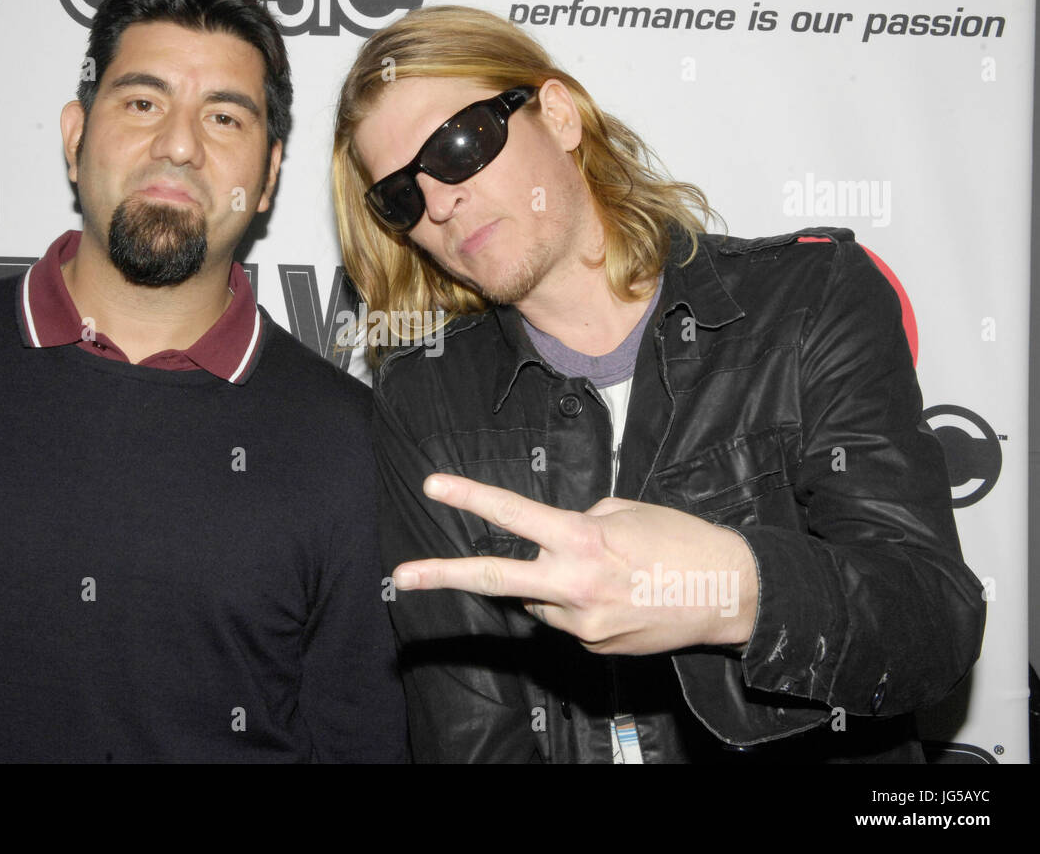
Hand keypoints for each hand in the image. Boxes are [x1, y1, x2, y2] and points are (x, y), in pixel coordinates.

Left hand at [392, 473, 759, 654]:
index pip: (514, 514)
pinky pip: (567, 619)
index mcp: (582, 538)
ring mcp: (581, 621)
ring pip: (539, 599)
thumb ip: (578, 522)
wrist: (731, 594)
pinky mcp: (593, 644)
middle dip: (443, 576)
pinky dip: (579, 605)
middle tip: (401, 577)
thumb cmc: (681, 542)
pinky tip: (617, 596)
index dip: (470, 497)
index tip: (433, 486)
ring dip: (553, 585)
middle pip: (495, 579)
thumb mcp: (626, 512)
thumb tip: (551, 539)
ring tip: (608, 575)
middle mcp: (574, 582)